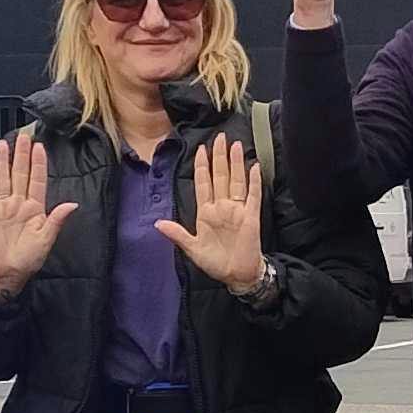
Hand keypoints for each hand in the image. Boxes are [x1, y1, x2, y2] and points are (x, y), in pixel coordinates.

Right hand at [0, 131, 72, 300]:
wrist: (5, 274)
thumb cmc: (26, 261)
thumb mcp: (46, 241)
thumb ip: (56, 220)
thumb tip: (71, 205)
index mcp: (35, 209)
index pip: (37, 180)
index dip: (38, 163)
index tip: (39, 147)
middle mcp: (19, 205)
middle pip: (20, 174)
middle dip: (21, 155)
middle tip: (23, 137)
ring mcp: (3, 208)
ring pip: (4, 179)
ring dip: (3, 162)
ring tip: (4, 144)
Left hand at [154, 132, 267, 292]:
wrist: (237, 275)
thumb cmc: (215, 263)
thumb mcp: (192, 249)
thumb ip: (177, 234)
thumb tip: (157, 224)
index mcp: (206, 212)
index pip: (203, 183)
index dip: (202, 166)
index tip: (201, 149)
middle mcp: (222, 207)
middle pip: (220, 176)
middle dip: (219, 157)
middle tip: (220, 137)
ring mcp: (237, 210)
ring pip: (236, 181)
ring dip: (236, 164)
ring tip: (235, 145)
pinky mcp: (251, 217)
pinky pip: (253, 195)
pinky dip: (254, 182)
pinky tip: (254, 167)